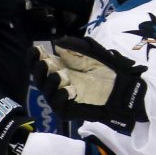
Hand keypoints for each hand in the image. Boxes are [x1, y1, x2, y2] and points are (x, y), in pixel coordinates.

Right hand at [31, 36, 147, 134]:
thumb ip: (74, 47)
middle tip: (43, 62)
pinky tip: (68, 90)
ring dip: (50, 82)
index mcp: (57, 67)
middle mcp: (55, 83)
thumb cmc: (105, 70)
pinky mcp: (67, 111)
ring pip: (47, 92)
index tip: (35, 49)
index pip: (39, 62)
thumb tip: (56, 44)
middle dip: (38, 70)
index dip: (34, 56)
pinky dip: (60, 96)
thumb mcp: (90, 53)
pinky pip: (58, 105)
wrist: (121, 88)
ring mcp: (60, 97)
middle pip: (39, 78)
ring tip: (59, 75)